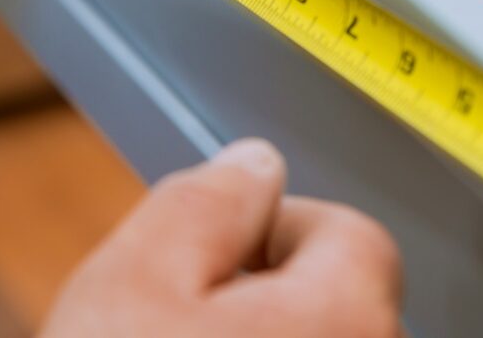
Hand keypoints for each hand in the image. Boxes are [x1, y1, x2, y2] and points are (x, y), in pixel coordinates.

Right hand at [41, 139, 403, 337]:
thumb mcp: (134, 287)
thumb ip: (204, 204)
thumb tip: (253, 163)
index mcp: (349, 312)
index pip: (347, 230)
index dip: (270, 235)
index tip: (216, 263)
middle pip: (340, 292)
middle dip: (269, 290)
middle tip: (186, 323)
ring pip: (325, 335)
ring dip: (271, 330)